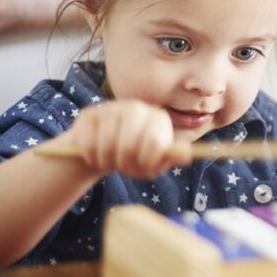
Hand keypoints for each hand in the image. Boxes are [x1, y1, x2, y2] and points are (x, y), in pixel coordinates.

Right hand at [66, 100, 185, 178]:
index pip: (154, 141)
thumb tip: (187, 155)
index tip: (143, 168)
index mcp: (158, 118)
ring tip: (110, 163)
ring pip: (106, 143)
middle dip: (125, 163)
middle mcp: (136, 107)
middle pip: (128, 143)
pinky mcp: (89, 114)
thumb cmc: (135, 158)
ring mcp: (111, 108)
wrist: (106, 151)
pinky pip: (88, 141)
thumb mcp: (154, 162)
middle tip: (123, 168)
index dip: (146, 161)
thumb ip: (170, 158)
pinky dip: (91, 156)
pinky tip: (95, 157)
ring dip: (107, 161)